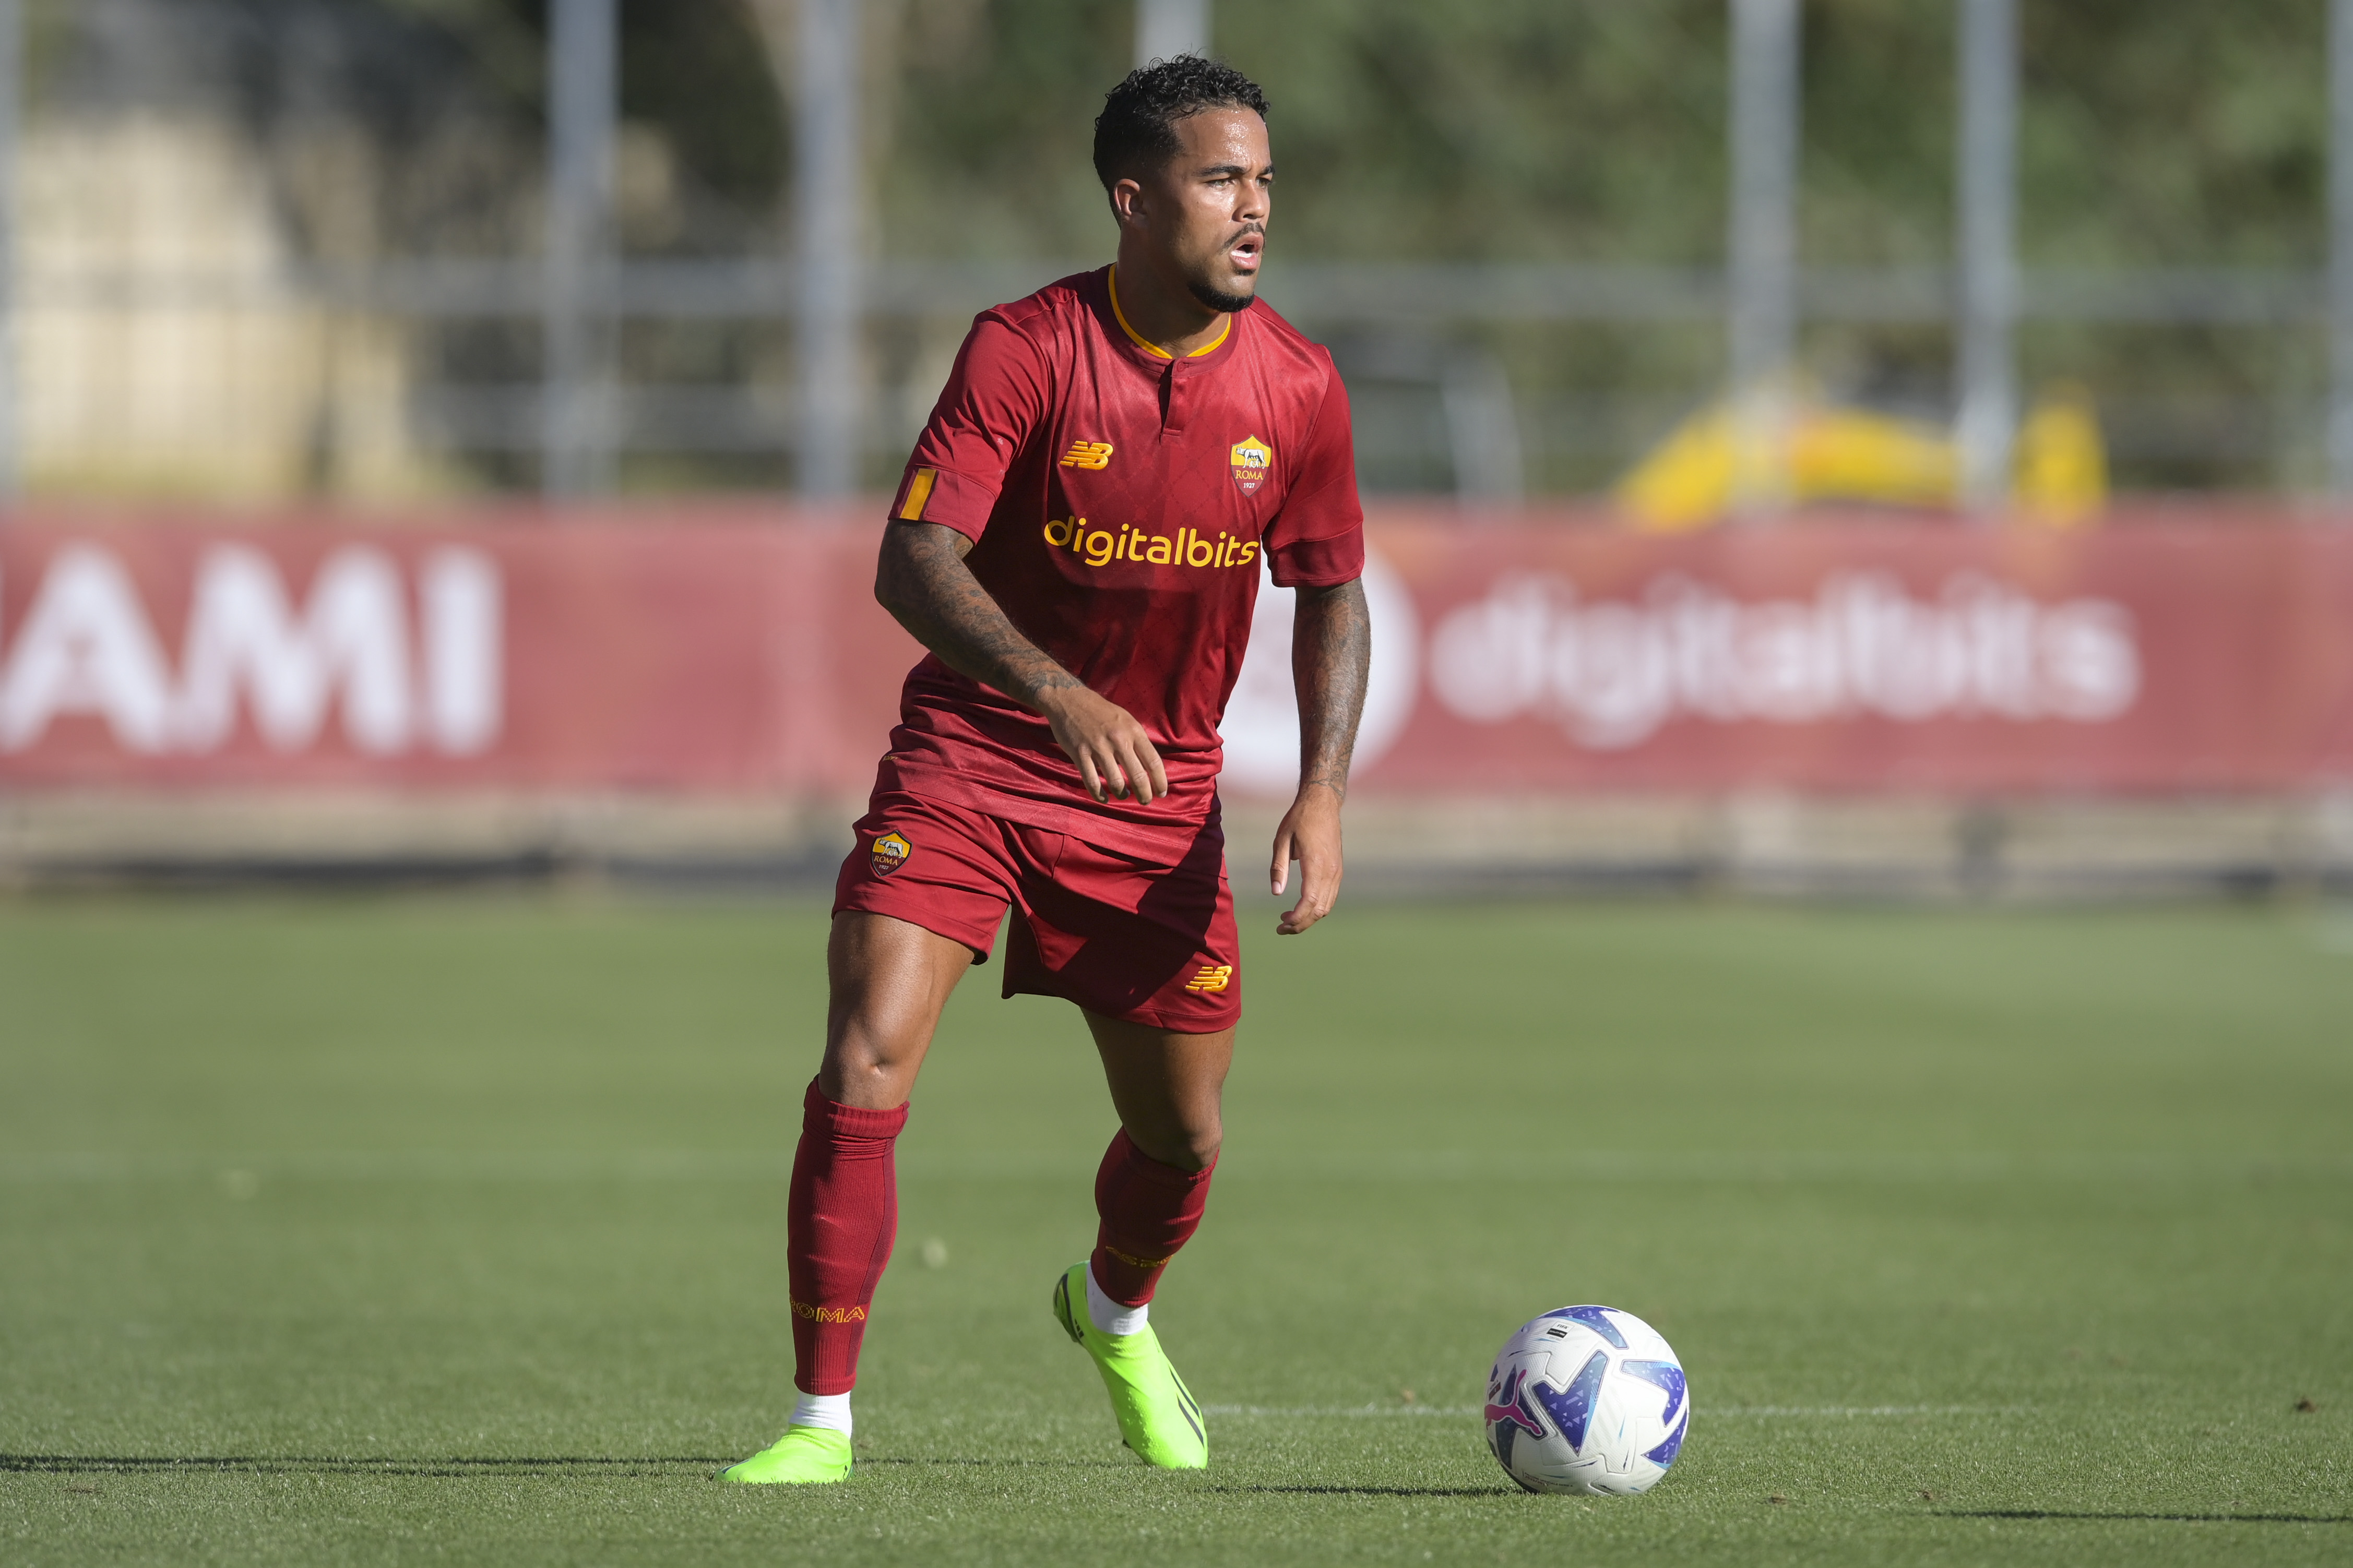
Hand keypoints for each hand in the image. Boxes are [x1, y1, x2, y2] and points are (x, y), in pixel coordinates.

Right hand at [1040, 686, 1169, 803]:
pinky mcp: (1080, 754)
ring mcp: (1098, 747)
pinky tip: (1103, 799)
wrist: (1070, 699)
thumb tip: (1149, 765)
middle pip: (1138, 776)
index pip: (1153, 761)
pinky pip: (1092, 781)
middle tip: (1144, 801)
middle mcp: (1119, 740)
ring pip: (1115, 782)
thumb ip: (1137, 740)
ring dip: (1121, 794)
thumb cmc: (1101, 711)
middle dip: (1144, 794)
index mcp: (1133, 731)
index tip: (1161, 793)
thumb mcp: (1126, 720)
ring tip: (1123, 796)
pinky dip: (1099, 795)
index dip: (1160, 781)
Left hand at [1269, 783, 1342, 934]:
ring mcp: (1337, 872)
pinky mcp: (1338, 871)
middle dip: (1300, 924)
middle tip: (1280, 928)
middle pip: (1319, 910)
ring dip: (1309, 918)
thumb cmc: (1299, 819)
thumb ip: (1279, 867)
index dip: (1296, 918)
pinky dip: (1317, 908)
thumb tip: (1276, 893)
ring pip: (1327, 906)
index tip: (1281, 924)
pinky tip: (1302, 907)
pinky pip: (1330, 897)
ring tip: (1288, 920)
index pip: (1309, 901)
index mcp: (1316, 863)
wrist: (1323, 803)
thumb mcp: (1281, 840)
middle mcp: (1330, 871)